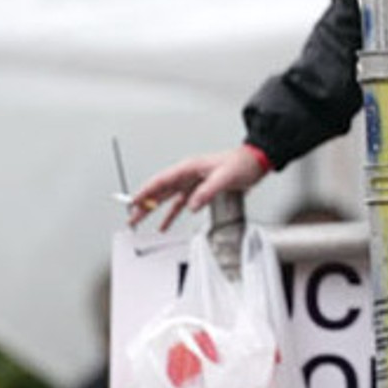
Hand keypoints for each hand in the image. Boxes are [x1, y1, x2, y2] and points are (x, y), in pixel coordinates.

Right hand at [127, 147, 267, 230]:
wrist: (256, 162)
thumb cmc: (242, 163)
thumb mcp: (225, 177)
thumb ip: (207, 191)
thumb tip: (192, 206)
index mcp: (190, 167)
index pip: (161, 180)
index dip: (146, 191)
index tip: (134, 201)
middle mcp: (188, 174)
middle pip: (160, 190)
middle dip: (144, 203)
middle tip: (131, 216)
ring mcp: (194, 183)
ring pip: (168, 198)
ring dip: (154, 210)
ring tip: (140, 221)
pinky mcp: (201, 190)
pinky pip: (181, 203)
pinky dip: (172, 214)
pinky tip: (165, 224)